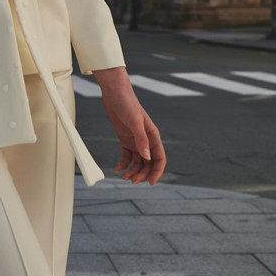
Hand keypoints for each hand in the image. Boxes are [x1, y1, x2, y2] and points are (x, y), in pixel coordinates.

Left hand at [93, 67, 165, 185]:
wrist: (115, 92)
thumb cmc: (127, 104)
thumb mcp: (135, 121)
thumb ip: (141, 139)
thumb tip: (147, 158)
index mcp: (153, 136)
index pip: (160, 158)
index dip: (157, 172)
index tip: (150, 183)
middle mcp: (146, 140)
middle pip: (149, 163)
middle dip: (142, 174)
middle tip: (131, 180)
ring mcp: (136, 140)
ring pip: (138, 162)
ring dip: (133, 171)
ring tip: (124, 176)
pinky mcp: (125, 139)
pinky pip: (127, 156)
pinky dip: (124, 163)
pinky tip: (117, 167)